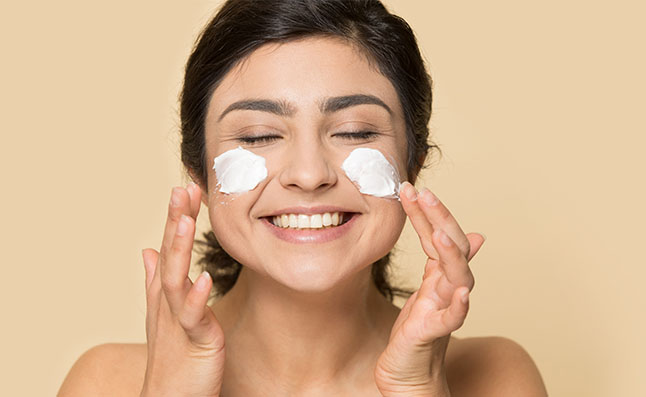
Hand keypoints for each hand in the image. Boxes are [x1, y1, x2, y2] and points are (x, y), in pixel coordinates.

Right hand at [140, 183, 224, 396]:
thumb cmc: (172, 356)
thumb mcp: (165, 313)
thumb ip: (155, 281)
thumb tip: (147, 249)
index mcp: (167, 292)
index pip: (171, 246)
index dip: (177, 217)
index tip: (187, 187)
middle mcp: (168, 301)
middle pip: (170, 254)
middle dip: (176, 221)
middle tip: (183, 188)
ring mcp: (179, 320)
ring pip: (175, 279)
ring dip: (180, 249)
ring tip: (187, 221)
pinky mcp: (194, 341)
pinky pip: (194, 317)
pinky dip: (197, 297)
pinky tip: (204, 278)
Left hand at [374, 182, 485, 396]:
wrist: (410, 376)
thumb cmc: (416, 333)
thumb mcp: (427, 291)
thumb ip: (441, 261)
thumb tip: (474, 236)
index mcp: (439, 276)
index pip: (438, 235)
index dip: (426, 212)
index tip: (409, 189)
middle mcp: (447, 288)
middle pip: (454, 247)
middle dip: (440, 219)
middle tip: (424, 194)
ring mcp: (444, 309)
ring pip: (458, 276)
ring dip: (451, 254)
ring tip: (441, 233)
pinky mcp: (435, 332)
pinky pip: (453, 318)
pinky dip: (459, 305)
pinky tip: (460, 292)